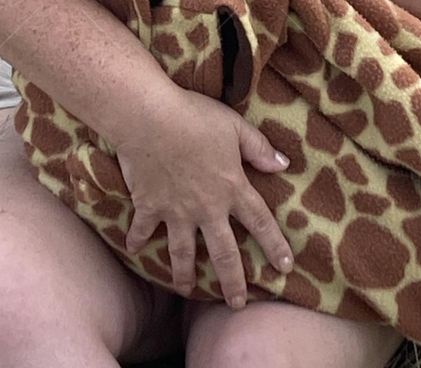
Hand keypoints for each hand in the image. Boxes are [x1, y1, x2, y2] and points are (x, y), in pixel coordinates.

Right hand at [114, 89, 293, 307]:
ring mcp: (175, 211)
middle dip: (232, 281)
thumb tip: (284, 164)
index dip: (275, 245)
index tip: (285, 267)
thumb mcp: (235, 127)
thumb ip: (259, 148)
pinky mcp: (148, 206)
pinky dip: (136, 240)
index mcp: (231, 187)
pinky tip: (134, 250)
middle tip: (237, 304)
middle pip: (224, 252)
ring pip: (183, 252)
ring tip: (186, 289)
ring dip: (184, 274)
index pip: (260, 222)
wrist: (149, 118)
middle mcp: (206, 207)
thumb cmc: (195, 116)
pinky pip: (142, 229)